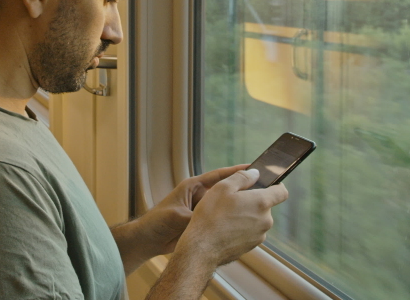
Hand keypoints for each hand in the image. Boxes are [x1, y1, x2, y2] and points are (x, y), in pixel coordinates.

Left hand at [134, 164, 252, 257]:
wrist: (148, 240)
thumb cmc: (157, 222)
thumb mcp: (178, 216)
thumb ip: (196, 216)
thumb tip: (215, 219)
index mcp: (193, 187)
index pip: (218, 176)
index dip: (235, 171)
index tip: (253, 168)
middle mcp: (200, 198)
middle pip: (225, 192)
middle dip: (240, 191)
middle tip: (261, 190)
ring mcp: (202, 212)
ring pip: (224, 208)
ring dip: (236, 209)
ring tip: (256, 210)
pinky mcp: (202, 225)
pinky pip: (220, 223)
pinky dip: (230, 224)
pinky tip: (243, 227)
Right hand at [175, 168, 287, 266]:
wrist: (202, 247)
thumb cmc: (211, 215)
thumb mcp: (223, 187)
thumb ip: (242, 177)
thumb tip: (255, 173)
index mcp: (261, 202)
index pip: (282, 192)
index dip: (276, 185)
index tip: (266, 184)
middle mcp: (265, 220)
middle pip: (265, 206)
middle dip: (252, 201)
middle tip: (232, 200)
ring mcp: (259, 235)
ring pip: (256, 219)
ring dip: (246, 215)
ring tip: (226, 216)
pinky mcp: (251, 246)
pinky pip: (250, 232)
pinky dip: (241, 228)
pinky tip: (225, 228)